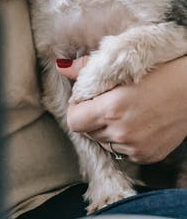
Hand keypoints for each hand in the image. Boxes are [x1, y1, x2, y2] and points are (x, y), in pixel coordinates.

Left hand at [56, 55, 186, 162]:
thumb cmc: (158, 69)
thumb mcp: (120, 63)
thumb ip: (86, 68)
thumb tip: (61, 68)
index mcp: (111, 109)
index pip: (74, 121)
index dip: (77, 108)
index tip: (86, 98)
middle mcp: (122, 133)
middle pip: (88, 132)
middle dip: (91, 118)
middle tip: (106, 101)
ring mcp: (136, 148)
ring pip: (104, 143)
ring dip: (106, 130)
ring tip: (123, 110)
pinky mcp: (148, 156)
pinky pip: (123, 152)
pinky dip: (124, 139)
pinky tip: (137, 122)